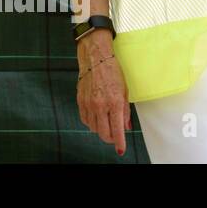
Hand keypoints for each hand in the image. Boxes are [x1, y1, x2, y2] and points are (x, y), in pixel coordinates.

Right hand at [76, 34, 129, 155]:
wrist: (95, 58)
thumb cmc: (112, 72)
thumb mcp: (125, 92)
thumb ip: (125, 112)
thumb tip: (126, 127)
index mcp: (115, 103)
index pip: (117, 130)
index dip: (119, 143)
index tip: (120, 150)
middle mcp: (100, 105)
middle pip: (103, 133)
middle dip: (110, 138)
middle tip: (114, 135)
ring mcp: (89, 103)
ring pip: (93, 128)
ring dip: (100, 129)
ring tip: (105, 122)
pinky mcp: (80, 100)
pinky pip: (85, 119)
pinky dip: (90, 122)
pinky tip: (96, 117)